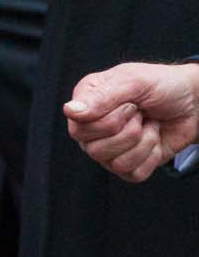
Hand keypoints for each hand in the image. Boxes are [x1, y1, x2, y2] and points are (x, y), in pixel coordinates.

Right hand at [63, 61, 198, 182]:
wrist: (192, 102)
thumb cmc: (160, 85)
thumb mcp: (133, 82)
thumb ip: (100, 97)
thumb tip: (70, 111)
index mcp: (86, 103)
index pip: (78, 128)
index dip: (108, 122)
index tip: (130, 105)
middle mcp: (92, 128)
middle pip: (93, 150)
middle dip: (128, 133)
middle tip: (140, 114)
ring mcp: (109, 148)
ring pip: (115, 163)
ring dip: (143, 144)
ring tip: (149, 125)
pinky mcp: (129, 164)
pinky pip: (133, 173)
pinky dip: (151, 156)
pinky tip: (153, 138)